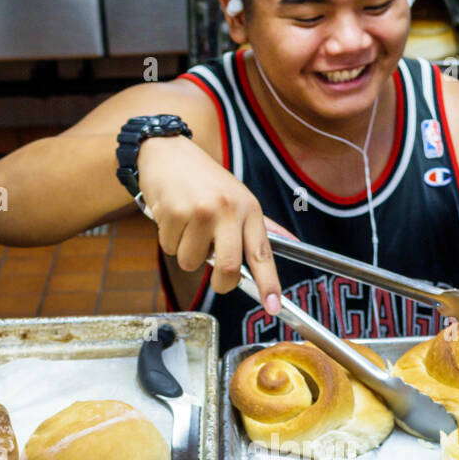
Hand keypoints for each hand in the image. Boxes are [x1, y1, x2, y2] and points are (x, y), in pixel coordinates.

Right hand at [139, 135, 282, 312]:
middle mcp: (227, 209)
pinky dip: (170, 240)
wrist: (167, 153)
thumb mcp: (238, 197)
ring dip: (187, 253)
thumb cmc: (206, 181)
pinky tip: (173, 217)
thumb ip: (260, 226)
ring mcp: (199, 211)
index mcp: (248, 209)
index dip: (269, 283)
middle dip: (221, 284)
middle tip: (218, 281)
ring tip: (189, 227)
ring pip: (192, 262)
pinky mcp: (173, 212)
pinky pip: (170, 248)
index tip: (273, 306)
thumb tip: (291, 242)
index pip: (262, 252)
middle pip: (227, 267)